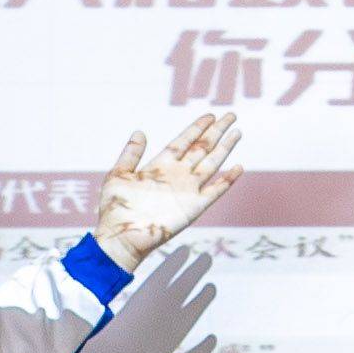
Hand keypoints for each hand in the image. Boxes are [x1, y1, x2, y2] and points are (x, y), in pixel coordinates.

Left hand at [89, 110, 245, 270]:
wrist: (121, 236)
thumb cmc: (115, 210)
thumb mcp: (118, 174)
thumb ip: (131, 154)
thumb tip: (140, 133)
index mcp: (160, 166)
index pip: (183, 141)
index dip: (196, 128)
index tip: (210, 116)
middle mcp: (177, 175)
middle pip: (202, 148)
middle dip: (216, 132)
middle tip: (231, 116)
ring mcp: (187, 190)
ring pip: (211, 164)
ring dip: (224, 149)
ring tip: (237, 133)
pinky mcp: (193, 207)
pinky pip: (215, 191)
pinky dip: (227, 180)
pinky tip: (238, 168)